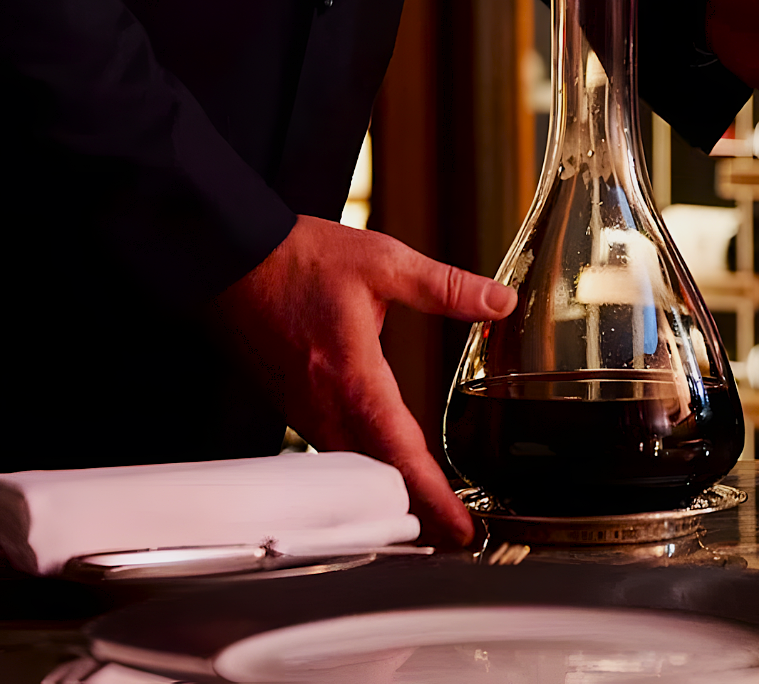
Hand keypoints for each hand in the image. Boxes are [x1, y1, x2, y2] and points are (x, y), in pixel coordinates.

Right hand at [211, 216, 516, 545]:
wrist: (225, 258)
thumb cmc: (295, 259)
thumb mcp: (383, 262)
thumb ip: (446, 286)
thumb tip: (498, 301)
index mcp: (351, 375)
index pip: (400, 452)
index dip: (432, 497)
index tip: (460, 528)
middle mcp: (323, 404)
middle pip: (376, 478)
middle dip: (418, 513)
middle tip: (457, 536)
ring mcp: (304, 408)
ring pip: (352, 470)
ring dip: (390, 497)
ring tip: (431, 517)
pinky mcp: (293, 403)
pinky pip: (333, 451)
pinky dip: (364, 472)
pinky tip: (385, 472)